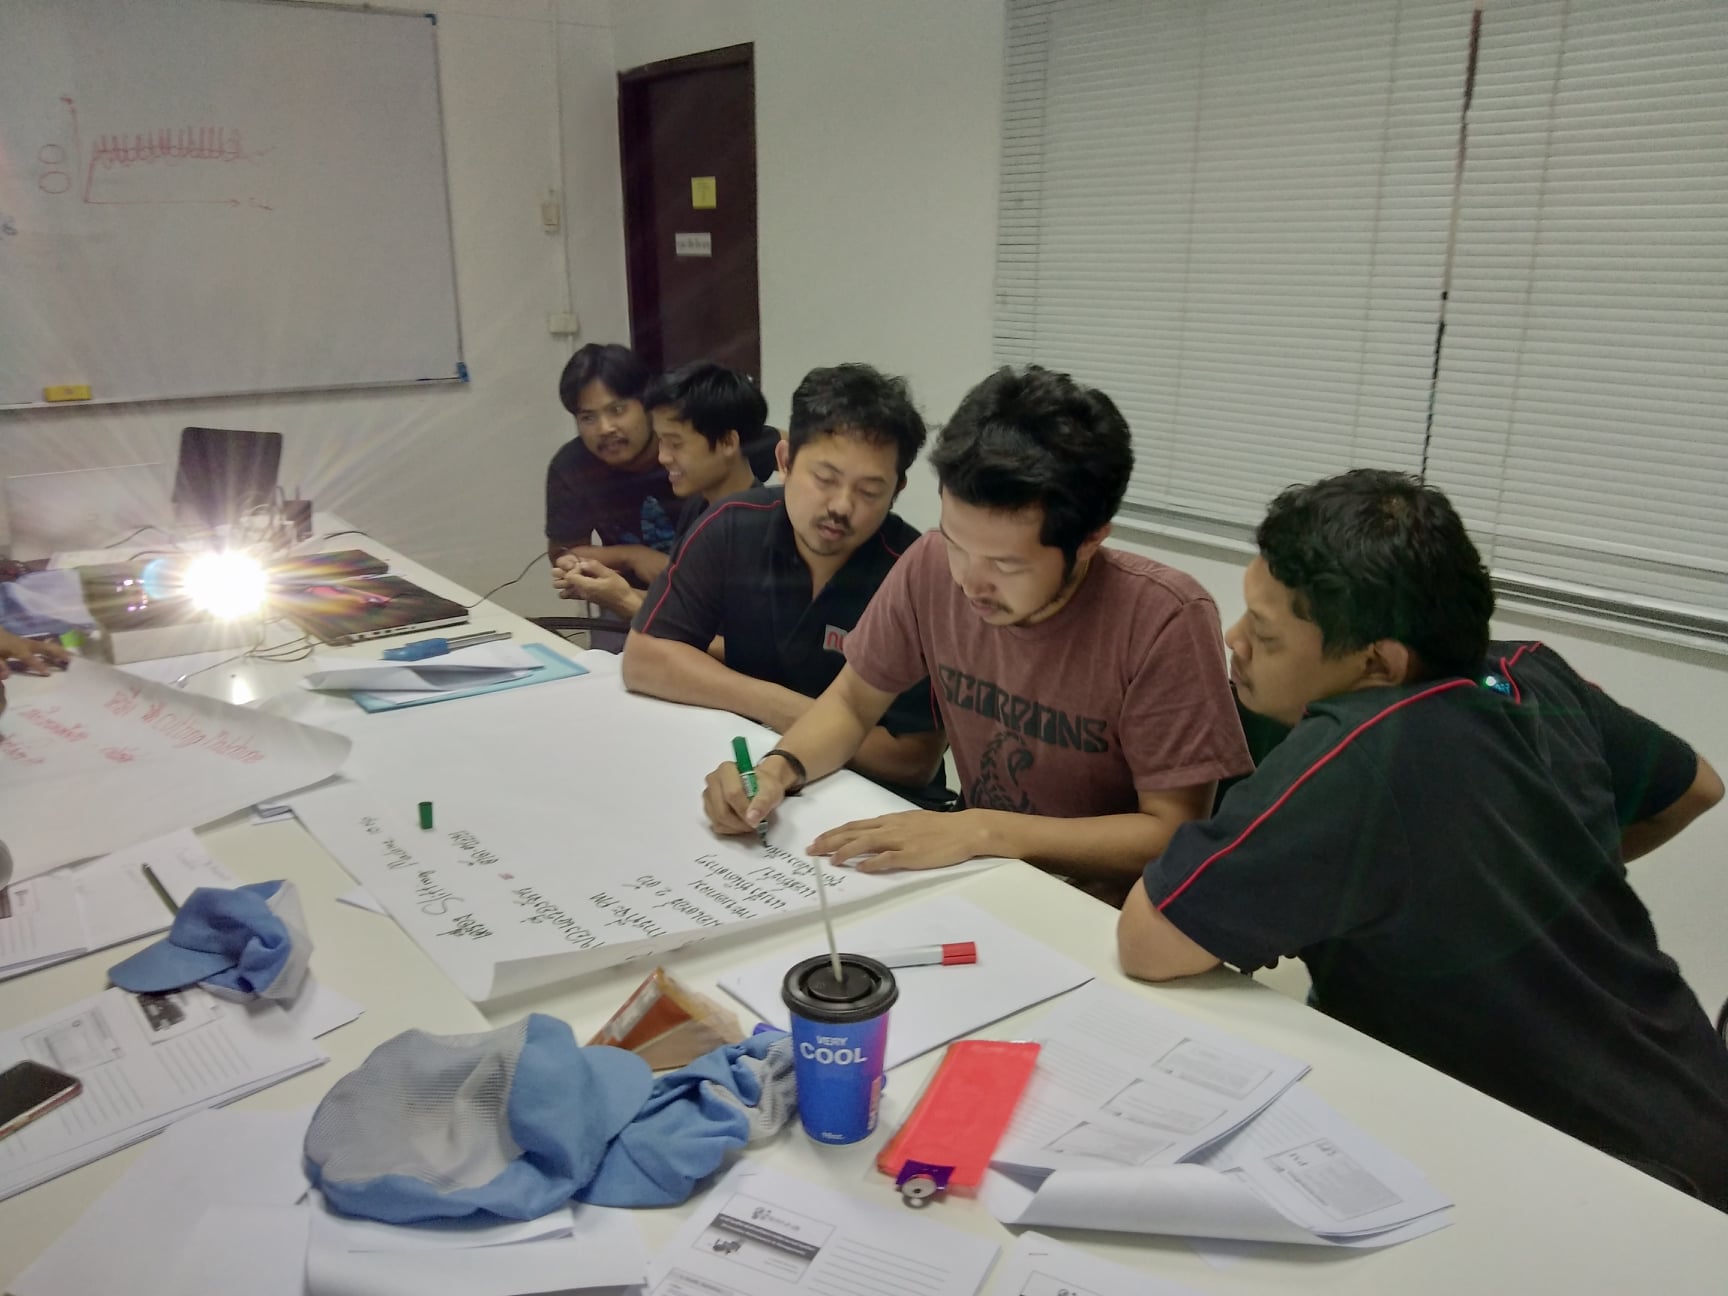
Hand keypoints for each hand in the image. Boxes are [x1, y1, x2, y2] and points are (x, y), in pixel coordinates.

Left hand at [0, 630, 71, 679]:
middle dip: (57, 652)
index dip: (38, 665)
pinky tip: (60, 653)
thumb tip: (8, 676)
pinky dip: (53, 649)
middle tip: (71, 659)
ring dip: (58, 650)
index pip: (29, 657)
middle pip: (43, 647)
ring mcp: (26, 642)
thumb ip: (0, 665)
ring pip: (45, 645)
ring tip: (71, 656)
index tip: (49, 673)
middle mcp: (24, 644)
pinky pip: (42, 645)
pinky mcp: (26, 642)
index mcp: (16, 648)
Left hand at [552, 557, 633, 612]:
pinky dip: (573, 587)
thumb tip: (583, 562)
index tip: (583, 565)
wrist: (625, 604)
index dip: (573, 568)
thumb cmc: (619, 588)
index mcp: (586, 586)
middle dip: (567, 574)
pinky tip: (582, 581)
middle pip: (565, 583)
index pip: (569, 575)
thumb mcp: (609, 574)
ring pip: (568, 589)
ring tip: (579, 574)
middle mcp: (581, 592)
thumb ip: (594, 566)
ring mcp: (583, 597)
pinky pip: (574, 593)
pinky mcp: (587, 598)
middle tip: (578, 568)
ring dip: (570, 581)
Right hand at [702, 757, 795, 836]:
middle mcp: (713, 780)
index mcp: (727, 769)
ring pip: (718, 820)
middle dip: (740, 822)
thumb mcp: (771, 790)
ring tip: (749, 822)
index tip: (756, 818)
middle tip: (754, 824)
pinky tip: (741, 823)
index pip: (732, 794)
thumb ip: (762, 803)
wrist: (761, 786)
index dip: (744, 810)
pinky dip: (731, 828)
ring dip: (736, 827)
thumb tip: (752, 818)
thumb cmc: (765, 785)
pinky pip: (716, 824)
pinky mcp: (709, 807)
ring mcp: (709, 794)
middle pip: (722, 810)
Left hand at [808, 809, 985, 872]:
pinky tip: (861, 868)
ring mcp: (901, 841)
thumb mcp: (911, 822)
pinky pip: (889, 858)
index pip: (855, 826)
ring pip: (867, 842)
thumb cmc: (940, 827)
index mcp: (890, 820)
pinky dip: (873, 863)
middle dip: (830, 841)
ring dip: (846, 851)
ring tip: (831, 860)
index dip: (834, 833)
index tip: (818, 840)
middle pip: (854, 833)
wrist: (965, 829)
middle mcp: (891, 828)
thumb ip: (892, 828)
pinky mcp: (913, 855)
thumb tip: (873, 835)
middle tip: (812, 851)